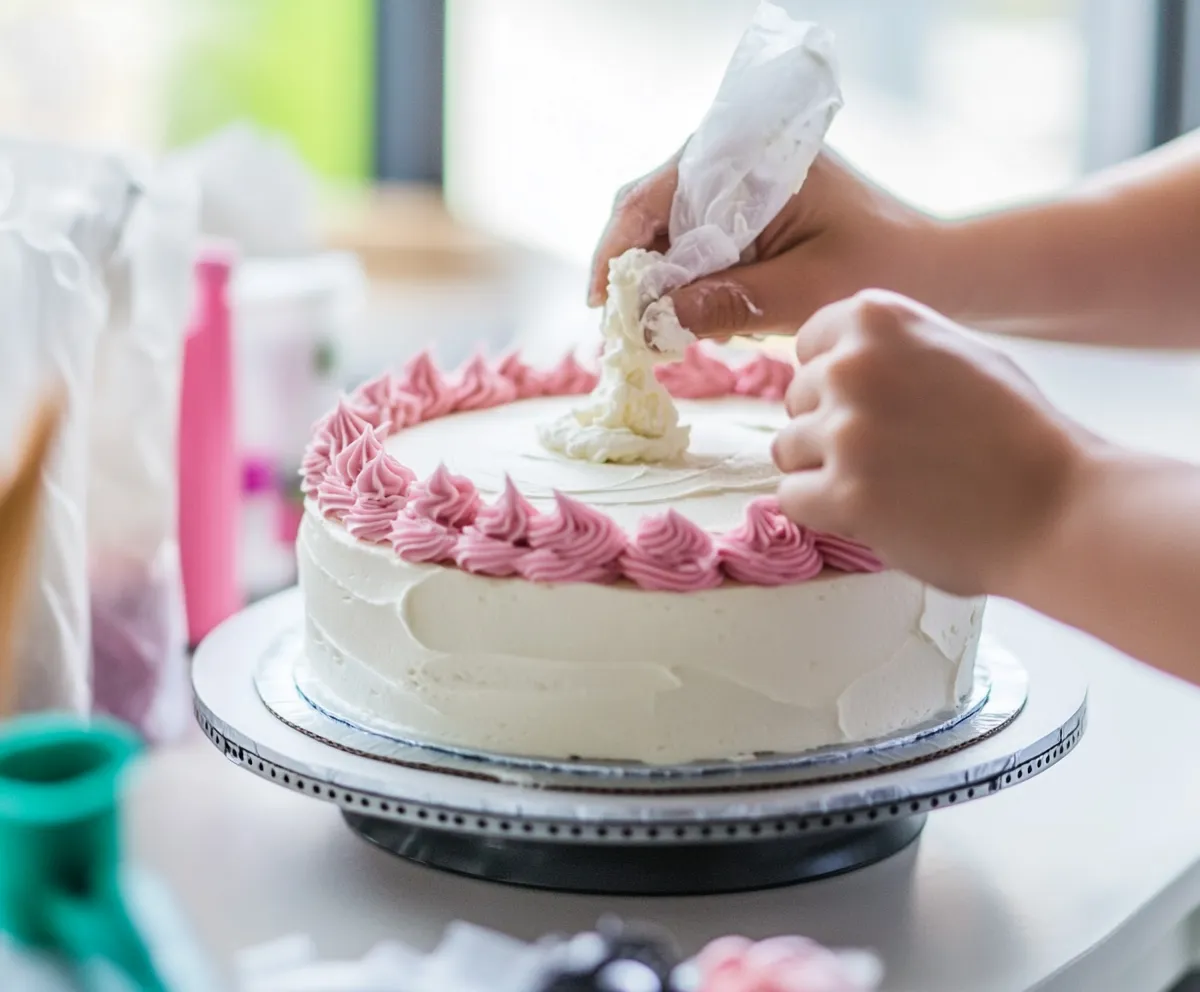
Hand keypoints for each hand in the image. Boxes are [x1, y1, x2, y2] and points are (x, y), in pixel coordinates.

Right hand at [588, 149, 935, 338]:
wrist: (936, 269)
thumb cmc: (881, 269)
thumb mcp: (802, 293)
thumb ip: (727, 303)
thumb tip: (650, 321)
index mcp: (748, 156)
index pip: (652, 197)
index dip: (615, 251)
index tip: (600, 304)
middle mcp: (734, 159)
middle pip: (648, 213)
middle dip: (632, 273)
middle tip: (622, 332)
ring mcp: (738, 186)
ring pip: (666, 234)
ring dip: (657, 283)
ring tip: (656, 334)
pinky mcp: (746, 215)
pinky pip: (694, 247)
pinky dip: (685, 286)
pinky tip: (694, 322)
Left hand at [772, 291, 1088, 595]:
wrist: (1060, 509)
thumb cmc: (1018, 435)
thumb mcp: (957, 352)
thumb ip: (889, 346)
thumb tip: (828, 357)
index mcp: (878, 318)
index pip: (808, 346)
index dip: (836, 384)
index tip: (878, 407)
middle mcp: (854, 365)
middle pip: (795, 400)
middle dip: (831, 428)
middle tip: (896, 453)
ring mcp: (846, 430)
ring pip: (787, 449)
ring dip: (826, 472)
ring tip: (890, 483)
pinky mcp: (843, 493)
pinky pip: (792, 497)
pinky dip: (825, 512)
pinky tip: (877, 511)